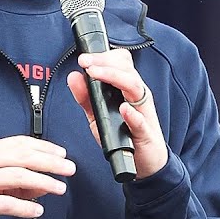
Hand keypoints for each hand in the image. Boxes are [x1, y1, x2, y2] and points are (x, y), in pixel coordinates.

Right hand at [0, 136, 75, 218]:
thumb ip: (9, 174)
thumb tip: (41, 182)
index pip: (19, 143)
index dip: (44, 147)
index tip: (63, 153)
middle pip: (21, 156)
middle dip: (49, 162)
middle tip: (69, 169)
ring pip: (15, 176)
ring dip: (42, 182)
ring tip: (59, 189)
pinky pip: (3, 203)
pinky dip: (24, 207)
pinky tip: (37, 211)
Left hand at [67, 49, 166, 179]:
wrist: (143, 161)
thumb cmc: (122, 134)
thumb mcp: (98, 114)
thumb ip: (85, 97)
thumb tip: (73, 76)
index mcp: (126, 88)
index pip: (119, 63)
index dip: (103, 57)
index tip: (83, 59)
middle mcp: (136, 96)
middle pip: (127, 70)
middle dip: (105, 62)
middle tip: (85, 63)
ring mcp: (143, 112)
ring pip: (135, 87)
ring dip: (115, 78)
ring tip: (96, 75)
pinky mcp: (146, 133)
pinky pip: (142, 121)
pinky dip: (133, 114)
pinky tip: (124, 109)